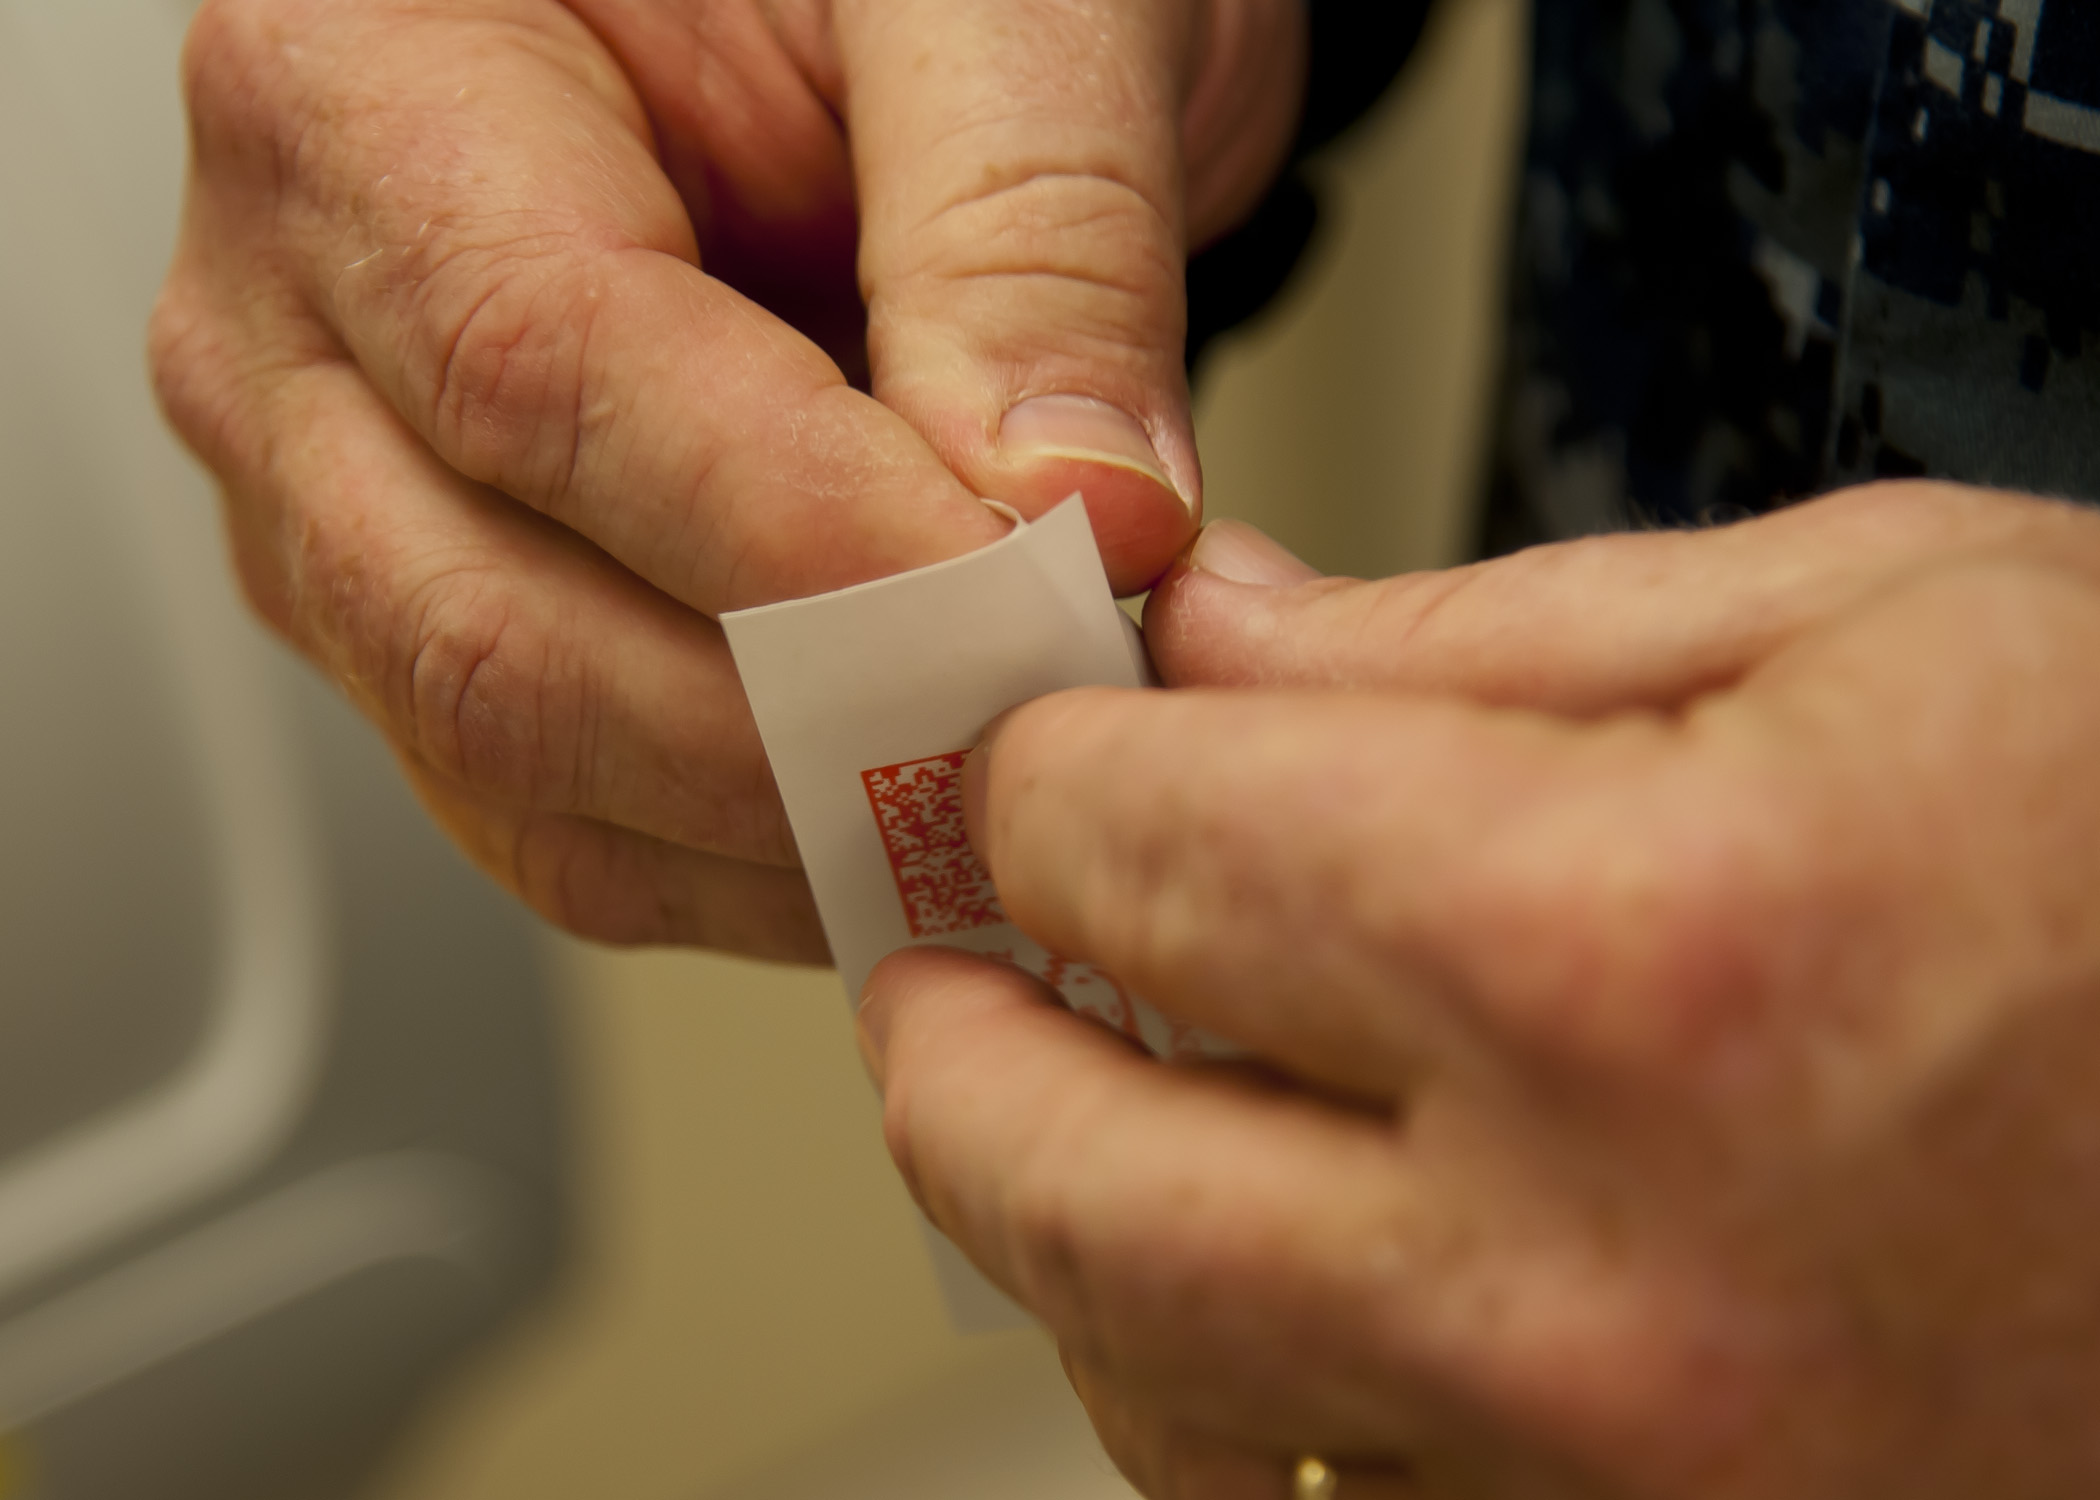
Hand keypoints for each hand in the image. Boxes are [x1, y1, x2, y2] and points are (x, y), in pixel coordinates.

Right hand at [151, 0, 1302, 954]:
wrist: (862, 15)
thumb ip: (1034, 238)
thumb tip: (1073, 508)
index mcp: (369, 81)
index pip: (547, 373)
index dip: (809, 540)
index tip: (1034, 608)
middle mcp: (306, 308)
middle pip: (495, 620)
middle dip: (804, 729)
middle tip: (1042, 730)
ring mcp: (356, 486)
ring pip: (518, 763)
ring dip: (783, 828)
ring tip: (997, 789)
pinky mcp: (445, 609)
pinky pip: (562, 815)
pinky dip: (745, 857)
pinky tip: (897, 824)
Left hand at [860, 484, 2099, 1497]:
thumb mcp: (1881, 621)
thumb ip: (1482, 639)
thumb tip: (1215, 650)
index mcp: (1633, 961)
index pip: (1116, 843)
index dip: (1049, 771)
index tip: (1055, 751)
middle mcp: (1596, 1296)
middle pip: (1047, 1165)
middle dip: (965, 1030)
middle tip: (964, 957)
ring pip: (1144, 1389)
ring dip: (1085, 1227)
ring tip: (1115, 1103)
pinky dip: (1241, 1394)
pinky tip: (1293, 1283)